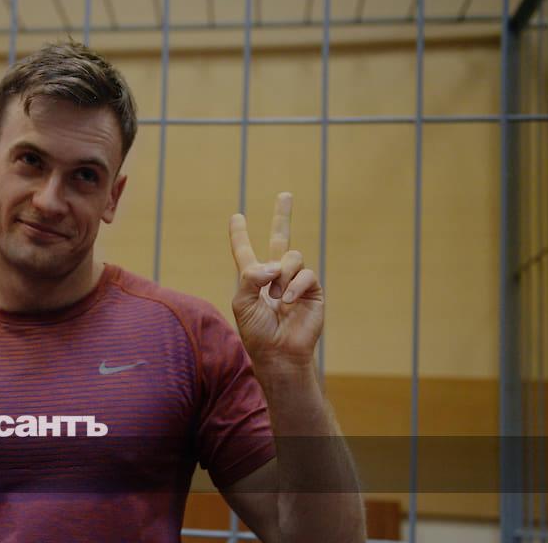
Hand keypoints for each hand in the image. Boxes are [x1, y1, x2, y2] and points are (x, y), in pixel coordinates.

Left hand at [228, 192, 322, 366]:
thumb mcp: (243, 302)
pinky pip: (305, 274)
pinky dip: (294, 286)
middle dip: (282, 216)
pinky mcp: (312, 290)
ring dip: (281, 274)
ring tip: (276, 297)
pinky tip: (287, 302)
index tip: (236, 217)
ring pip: (292, 256)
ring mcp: (294, 281)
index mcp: (253, 278)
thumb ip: (250, 277)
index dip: (239, 235)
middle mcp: (275, 275)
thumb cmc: (256, 331)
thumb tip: (272, 264)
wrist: (278, 353)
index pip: (245, 251)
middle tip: (285, 195)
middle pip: (280, 238)